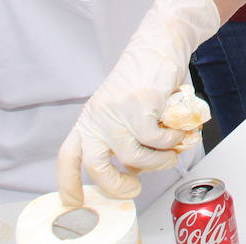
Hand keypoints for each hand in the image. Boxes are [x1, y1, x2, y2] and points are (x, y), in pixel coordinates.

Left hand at [57, 0, 219, 203]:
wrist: (159, 43)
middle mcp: (98, 117)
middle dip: (116, 187)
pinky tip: (177, 133)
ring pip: (134, 158)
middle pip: (96, 166)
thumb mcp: (124, 111)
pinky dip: (172, 142)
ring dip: (158, 161)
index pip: (69, 157)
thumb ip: (124, 139)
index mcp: (90, 119)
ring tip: (170, 153)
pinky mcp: (140, 105)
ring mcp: (117, 111)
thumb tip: (132, 170)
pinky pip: (157, 140)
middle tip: (133, 190)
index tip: (73, 203)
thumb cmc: (145, 77)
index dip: (68, 184)